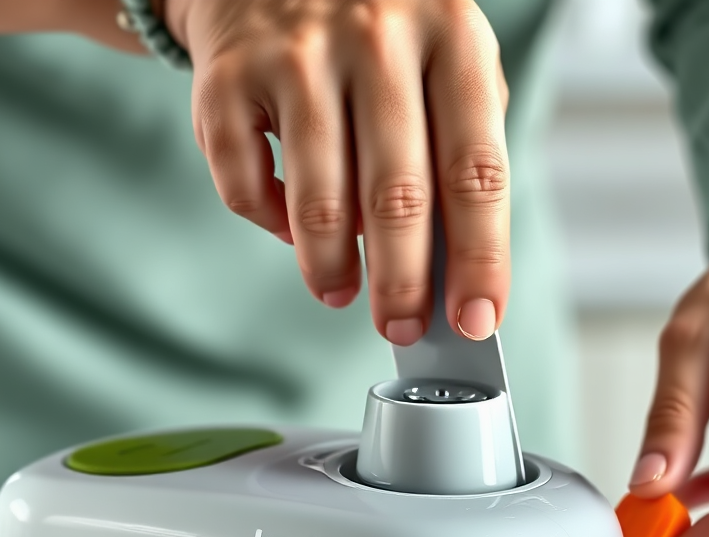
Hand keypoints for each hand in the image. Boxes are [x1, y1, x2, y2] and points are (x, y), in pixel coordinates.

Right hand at [164, 0, 509, 344]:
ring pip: (320, 200)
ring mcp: (297, 53)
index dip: (479, 259)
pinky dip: (271, 224)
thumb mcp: (444, 66)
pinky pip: (246, 185)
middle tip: (402, 328)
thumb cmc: (380, 38)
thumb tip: (455, 273)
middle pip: (398, 196)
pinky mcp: (228, 77)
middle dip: (403, 284)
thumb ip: (458, 153)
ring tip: (341, 293)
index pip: (476, 172)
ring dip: (331, 269)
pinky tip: (292, 229)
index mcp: (451, 36)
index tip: (475, 321)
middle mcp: (377, 36)